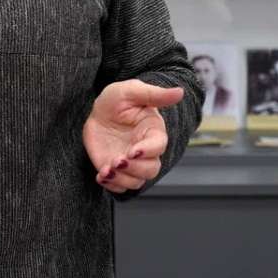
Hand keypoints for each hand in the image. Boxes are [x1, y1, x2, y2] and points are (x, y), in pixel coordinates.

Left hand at [82, 79, 183, 193]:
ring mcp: (132, 163)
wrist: (97, 112)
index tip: (132, 151)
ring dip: (122, 179)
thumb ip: (154, 94)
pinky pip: (120, 186)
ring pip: (137, 181)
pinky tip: (101, 175)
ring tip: (106, 170)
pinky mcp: (117, 170)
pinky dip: (112, 185)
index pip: (158, 146)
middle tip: (116, 160)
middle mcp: (145, 151)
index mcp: (153, 132)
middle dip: (134, 168)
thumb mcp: (131, 91)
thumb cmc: (117, 100)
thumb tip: (180, 92)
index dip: (147, 151)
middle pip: (151, 169)